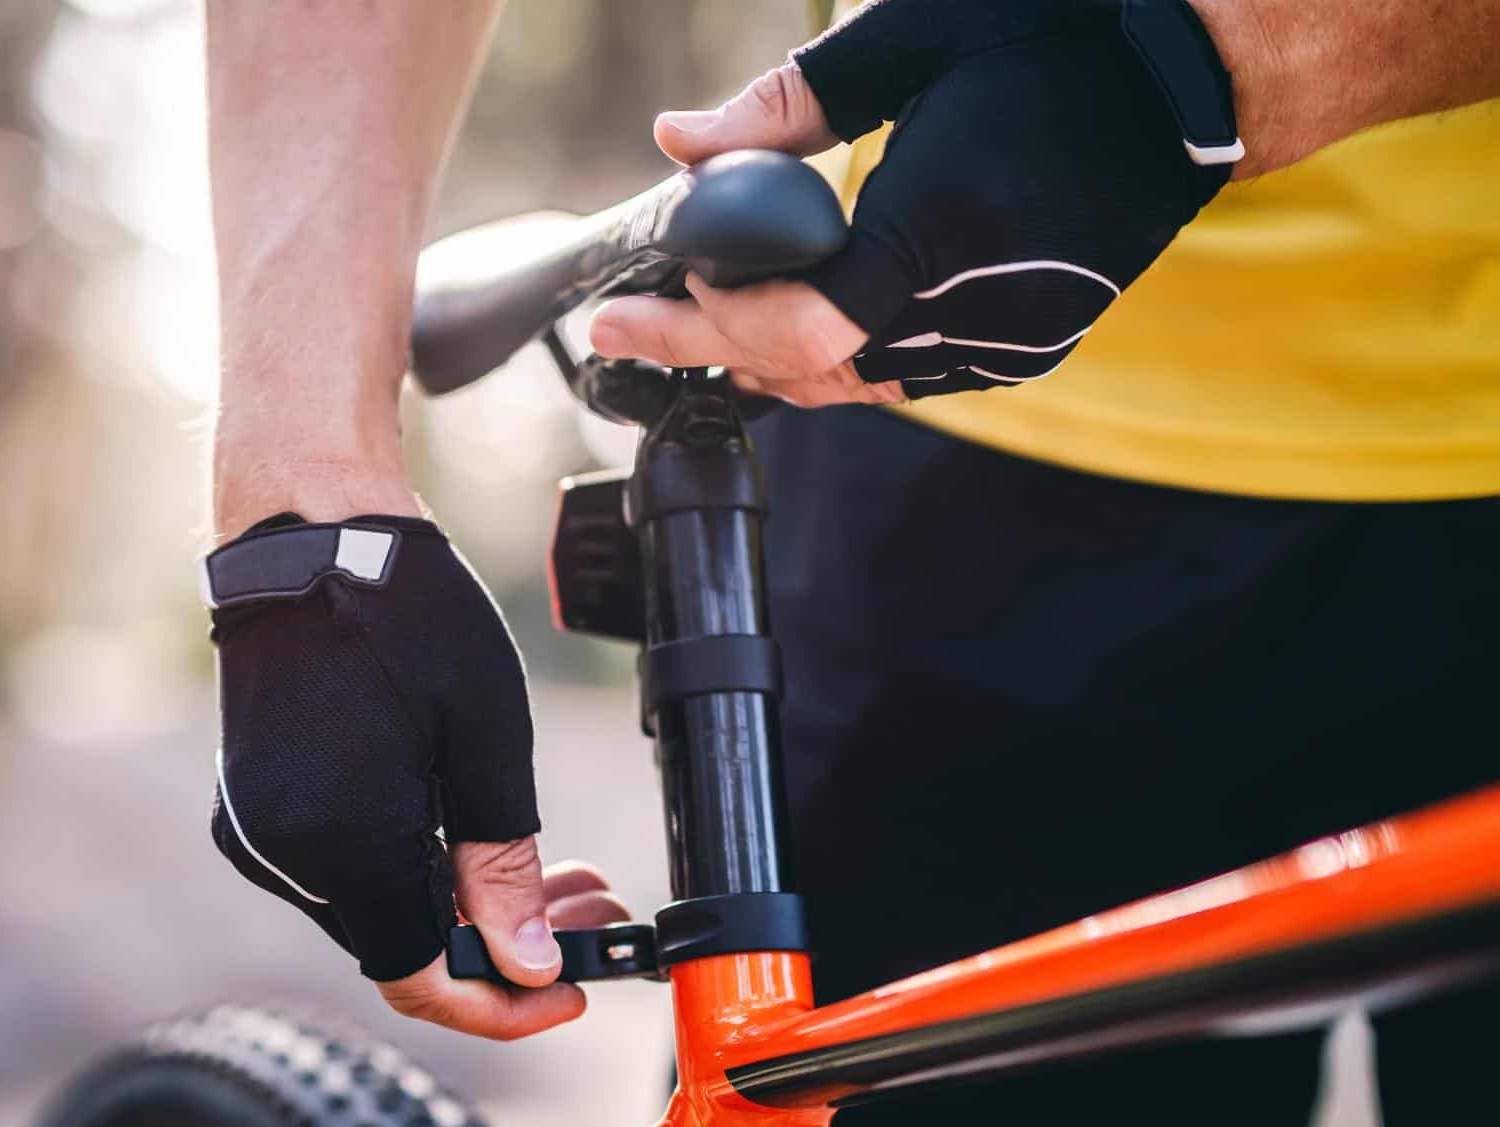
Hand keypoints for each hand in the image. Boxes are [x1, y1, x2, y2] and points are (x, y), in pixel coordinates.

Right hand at [209, 512, 592, 1039]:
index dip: (503, 1003)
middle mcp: (286, 857)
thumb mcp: (486, 736)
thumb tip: (526, 964)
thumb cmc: (407, 613)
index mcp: (343, 844)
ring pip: (381, 913)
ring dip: (467, 907)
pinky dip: (418, 872)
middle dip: (505, 946)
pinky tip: (479, 842)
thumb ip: (502, 863)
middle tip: (593, 913)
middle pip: (405, 950)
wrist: (310, 533)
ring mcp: (261, 834)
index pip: (423, 980)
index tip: (571, 990)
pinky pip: (348, 871)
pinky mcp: (258, 808)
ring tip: (561, 872)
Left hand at [592, 0, 1238, 404]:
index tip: (651, 297)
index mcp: (944, 228)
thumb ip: (787, 105)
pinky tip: (796, 341)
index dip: (714, 324)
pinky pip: (912, 380)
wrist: (1196, 77)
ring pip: (859, 386)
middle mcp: (978, 307)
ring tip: (699, 340)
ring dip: (775, 364)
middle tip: (633, 335)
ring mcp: (1011, 340)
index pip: (799, 327)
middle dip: (715, 349)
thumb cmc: (1060, 36)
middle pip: (814, 371)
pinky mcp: (1032, 347)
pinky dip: (843, 363)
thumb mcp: (915, 42)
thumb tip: (677, 141)